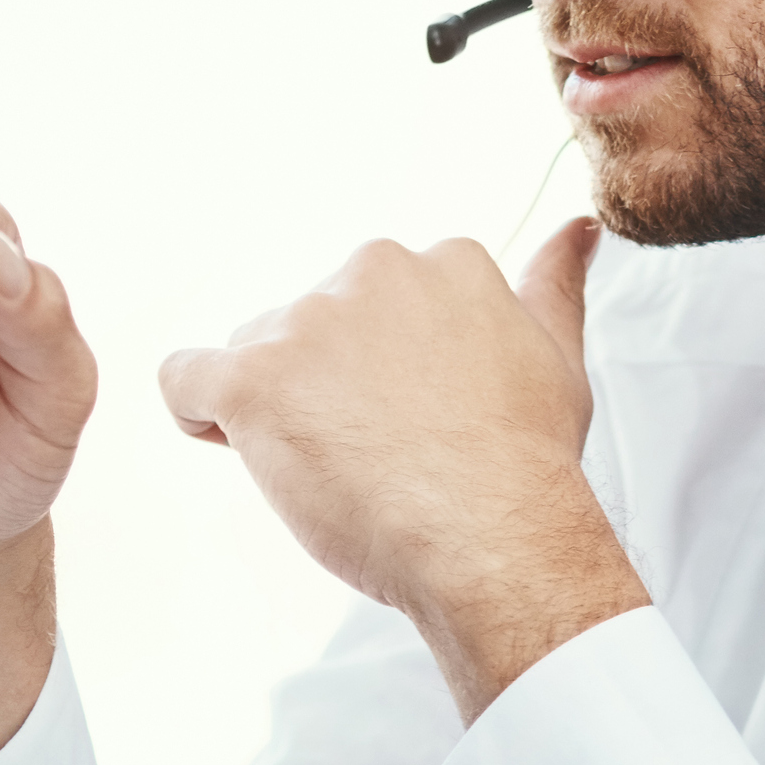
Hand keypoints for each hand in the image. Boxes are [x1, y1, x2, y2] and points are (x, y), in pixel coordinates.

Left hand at [158, 218, 644, 717]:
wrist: (493, 536)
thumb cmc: (528, 462)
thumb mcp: (556, 356)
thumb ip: (553, 283)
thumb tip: (577, 229)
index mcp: (442, 262)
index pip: (380, 301)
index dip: (382, 366)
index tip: (410, 417)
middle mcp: (372, 271)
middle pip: (316, 323)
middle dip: (329, 382)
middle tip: (377, 453)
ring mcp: (308, 322)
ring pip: (258, 352)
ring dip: (277, 405)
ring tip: (331, 470)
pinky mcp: (253, 378)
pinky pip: (187, 378)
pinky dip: (198, 412)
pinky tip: (233, 443)